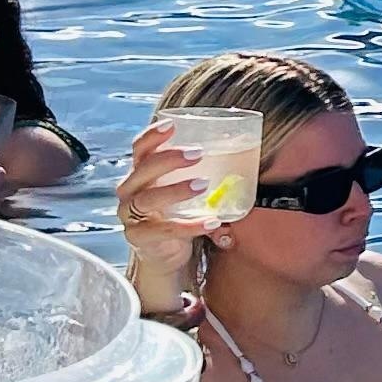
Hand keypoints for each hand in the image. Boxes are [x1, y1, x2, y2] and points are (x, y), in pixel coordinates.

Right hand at [115, 121, 214, 293]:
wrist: (165, 256)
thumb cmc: (178, 215)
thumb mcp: (187, 193)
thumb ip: (209, 178)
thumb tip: (251, 163)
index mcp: (141, 173)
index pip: (140, 149)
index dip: (152, 136)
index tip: (172, 125)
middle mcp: (130, 191)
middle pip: (143, 169)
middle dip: (169, 159)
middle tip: (197, 153)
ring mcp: (131, 215)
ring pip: (148, 199)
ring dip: (176, 190)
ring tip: (203, 184)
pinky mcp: (139, 237)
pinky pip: (164, 230)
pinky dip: (189, 226)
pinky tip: (212, 222)